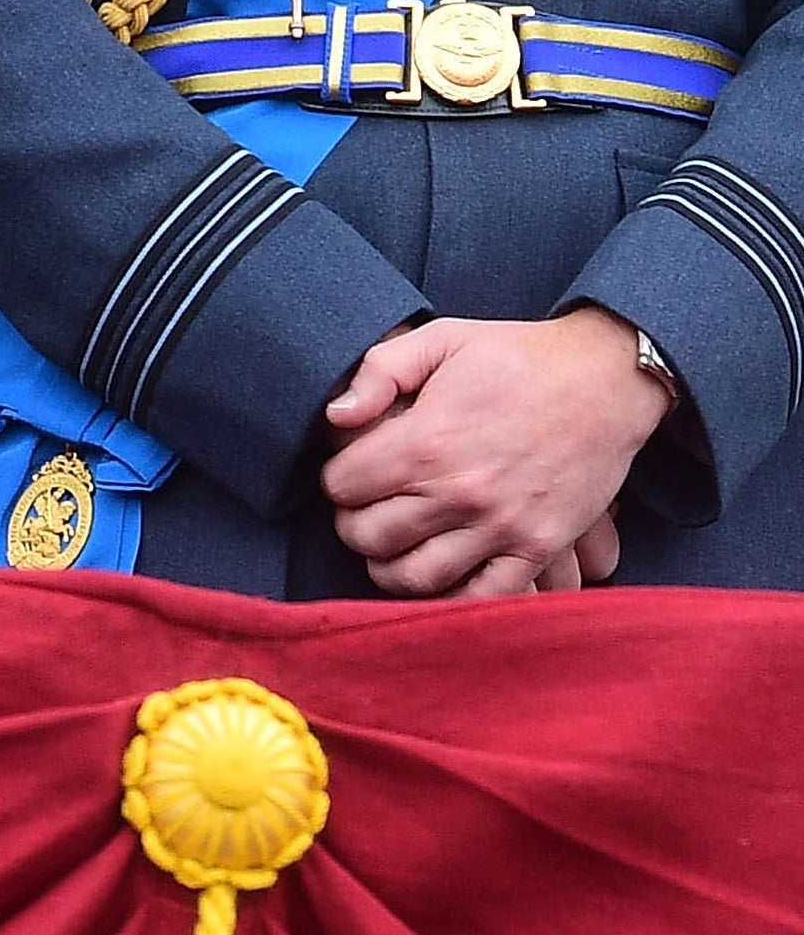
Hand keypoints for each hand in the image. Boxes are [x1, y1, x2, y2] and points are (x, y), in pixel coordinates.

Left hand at [320, 309, 669, 597]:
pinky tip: (440, 576)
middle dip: (354, 524)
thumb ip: (379, 371)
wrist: (604, 380)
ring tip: (392, 546)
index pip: (344, 486)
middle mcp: (459, 493)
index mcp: (427, 441)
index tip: (350, 469)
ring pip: (415, 578)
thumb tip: (334, 416)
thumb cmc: (516, 356)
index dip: (337, 476)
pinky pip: (481, 599)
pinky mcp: (537, 549)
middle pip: (370, 537)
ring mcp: (500, 528)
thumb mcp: (441, 339)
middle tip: (364, 510)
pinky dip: (451, 599)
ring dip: (390, 567)